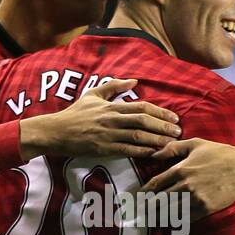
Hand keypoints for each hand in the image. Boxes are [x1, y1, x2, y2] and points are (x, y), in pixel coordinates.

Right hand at [18, 78, 179, 158]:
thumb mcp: (93, 94)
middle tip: (178, 132)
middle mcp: (112, 119)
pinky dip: (142, 152)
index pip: (142, 107)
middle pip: (144, 122)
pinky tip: (153, 153)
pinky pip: (127, 151)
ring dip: (157, 140)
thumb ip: (114, 86)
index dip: (160, 112)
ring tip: (171, 144)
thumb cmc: (75, 113)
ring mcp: (108, 135)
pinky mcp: (103, 149)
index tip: (174, 118)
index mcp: (112, 106)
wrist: (56, 131)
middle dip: (163, 127)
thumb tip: (134, 81)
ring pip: (138, 137)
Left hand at [138, 138, 234, 218]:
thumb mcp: (195, 144)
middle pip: (159, 201)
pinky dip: (176, 222)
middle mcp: (186, 185)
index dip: (144, 192)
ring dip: (158, 217)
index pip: (155, 184)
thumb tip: (154, 154)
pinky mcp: (206, 209)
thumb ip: (172, 148)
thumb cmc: (219, 153)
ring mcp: (196, 199)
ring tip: (149, 221)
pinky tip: (169, 224)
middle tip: (138, 214)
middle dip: (147, 208)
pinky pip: (186, 218)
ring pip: (170, 212)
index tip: (138, 198)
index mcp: (181, 169)